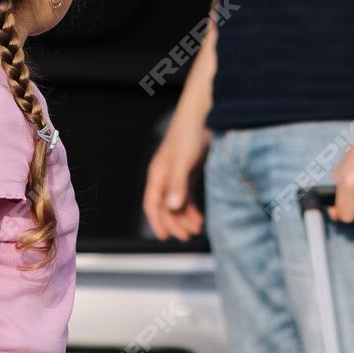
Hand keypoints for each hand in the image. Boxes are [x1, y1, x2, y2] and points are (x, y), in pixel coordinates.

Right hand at [142, 126, 208, 240]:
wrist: (201, 115)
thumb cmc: (189, 134)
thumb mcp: (183, 160)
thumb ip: (177, 184)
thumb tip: (171, 207)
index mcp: (157, 175)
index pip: (152, 204)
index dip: (157, 222)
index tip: (165, 237)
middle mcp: (164, 177)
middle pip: (165, 207)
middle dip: (175, 223)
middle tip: (187, 236)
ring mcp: (176, 175)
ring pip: (176, 203)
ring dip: (184, 217)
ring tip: (197, 229)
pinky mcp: (188, 172)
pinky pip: (186, 196)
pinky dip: (191, 207)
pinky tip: (200, 217)